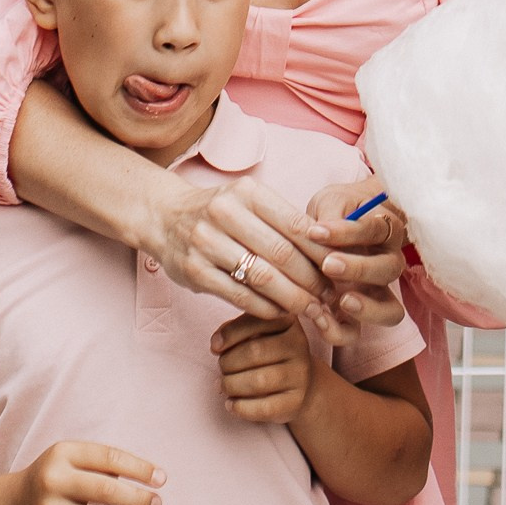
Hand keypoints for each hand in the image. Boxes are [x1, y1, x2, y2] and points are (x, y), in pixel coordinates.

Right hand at [9, 439, 161, 504]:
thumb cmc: (57, 477)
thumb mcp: (73, 458)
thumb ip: (104, 464)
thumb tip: (150, 479)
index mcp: (63, 454)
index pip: (110, 458)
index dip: (140, 469)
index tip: (162, 479)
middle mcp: (52, 482)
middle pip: (107, 492)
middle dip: (139, 499)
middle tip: (158, 504)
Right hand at [145, 169, 352, 343]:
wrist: (165, 217)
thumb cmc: (221, 212)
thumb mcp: (250, 202)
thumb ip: (284, 222)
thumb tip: (331, 250)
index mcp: (248, 192)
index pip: (296, 224)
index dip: (322, 251)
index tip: (340, 268)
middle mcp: (225, 213)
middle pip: (282, 253)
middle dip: (312, 279)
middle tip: (331, 297)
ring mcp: (207, 243)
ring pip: (262, 277)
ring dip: (293, 298)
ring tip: (312, 309)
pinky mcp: (194, 271)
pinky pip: (239, 295)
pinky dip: (266, 307)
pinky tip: (282, 312)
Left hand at [211, 308, 316, 426]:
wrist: (300, 382)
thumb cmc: (268, 353)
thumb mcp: (256, 333)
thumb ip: (235, 330)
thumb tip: (216, 343)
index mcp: (287, 321)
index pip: (256, 322)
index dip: (230, 334)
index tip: (214, 346)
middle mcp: (298, 345)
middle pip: (255, 352)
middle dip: (228, 362)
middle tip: (222, 368)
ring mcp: (301, 374)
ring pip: (259, 381)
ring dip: (231, 385)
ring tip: (223, 386)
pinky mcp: (296, 401)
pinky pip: (264, 408)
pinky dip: (240, 407)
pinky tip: (231, 404)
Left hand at [302, 179, 409, 327]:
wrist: (340, 222)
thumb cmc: (337, 210)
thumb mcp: (331, 202)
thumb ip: (328, 215)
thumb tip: (319, 234)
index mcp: (386, 229)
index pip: (374, 230)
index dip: (347, 232)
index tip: (316, 231)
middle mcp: (389, 261)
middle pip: (389, 269)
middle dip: (359, 269)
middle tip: (328, 265)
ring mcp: (378, 292)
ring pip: (390, 309)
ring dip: (367, 308)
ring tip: (342, 301)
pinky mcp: (359, 314)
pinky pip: (359, 332)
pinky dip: (341, 330)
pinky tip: (319, 319)